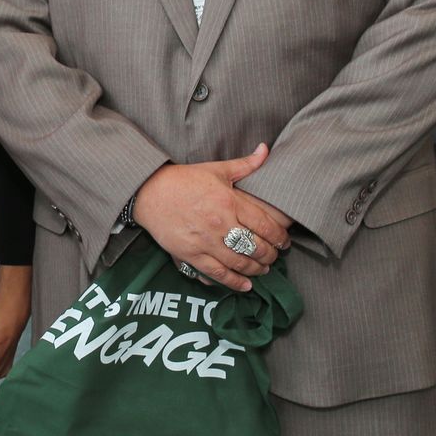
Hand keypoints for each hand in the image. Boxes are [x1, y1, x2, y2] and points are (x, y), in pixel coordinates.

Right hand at [131, 144, 289, 291]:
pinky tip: (245, 285)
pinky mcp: (191, 255)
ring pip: (240, 263)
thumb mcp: (216, 169)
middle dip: (270, 255)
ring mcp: (206, 242)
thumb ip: (245, 164)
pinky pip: (218, 274)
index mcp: (229, 202)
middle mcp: (220, 224)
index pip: (264, 225)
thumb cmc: (184, 180)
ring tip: (263, 269)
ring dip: (256, 269)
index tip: (284, 242)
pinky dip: (234, 282)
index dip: (279, 237)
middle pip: (255, 247)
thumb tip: (266, 149)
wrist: (150, 192)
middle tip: (274, 256)